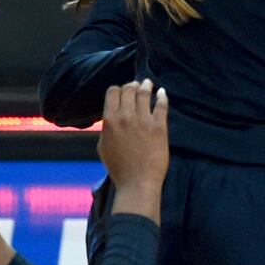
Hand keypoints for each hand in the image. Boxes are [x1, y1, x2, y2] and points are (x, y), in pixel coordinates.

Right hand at [97, 80, 169, 196]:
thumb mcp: (103, 147)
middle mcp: (126, 116)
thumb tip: (110, 118)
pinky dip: (162, 96)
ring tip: (148, 83)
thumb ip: (106, 129)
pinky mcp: (159, 127)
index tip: (122, 90)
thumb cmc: (119, 168)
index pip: (112, 92)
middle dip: (132, 85)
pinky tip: (162, 93)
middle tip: (137, 85)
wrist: (138, 182)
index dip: (118, 89)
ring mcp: (144, 120)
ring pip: (144, 93)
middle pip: (129, 89)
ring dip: (146, 86)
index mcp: (110, 120)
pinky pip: (161, 105)